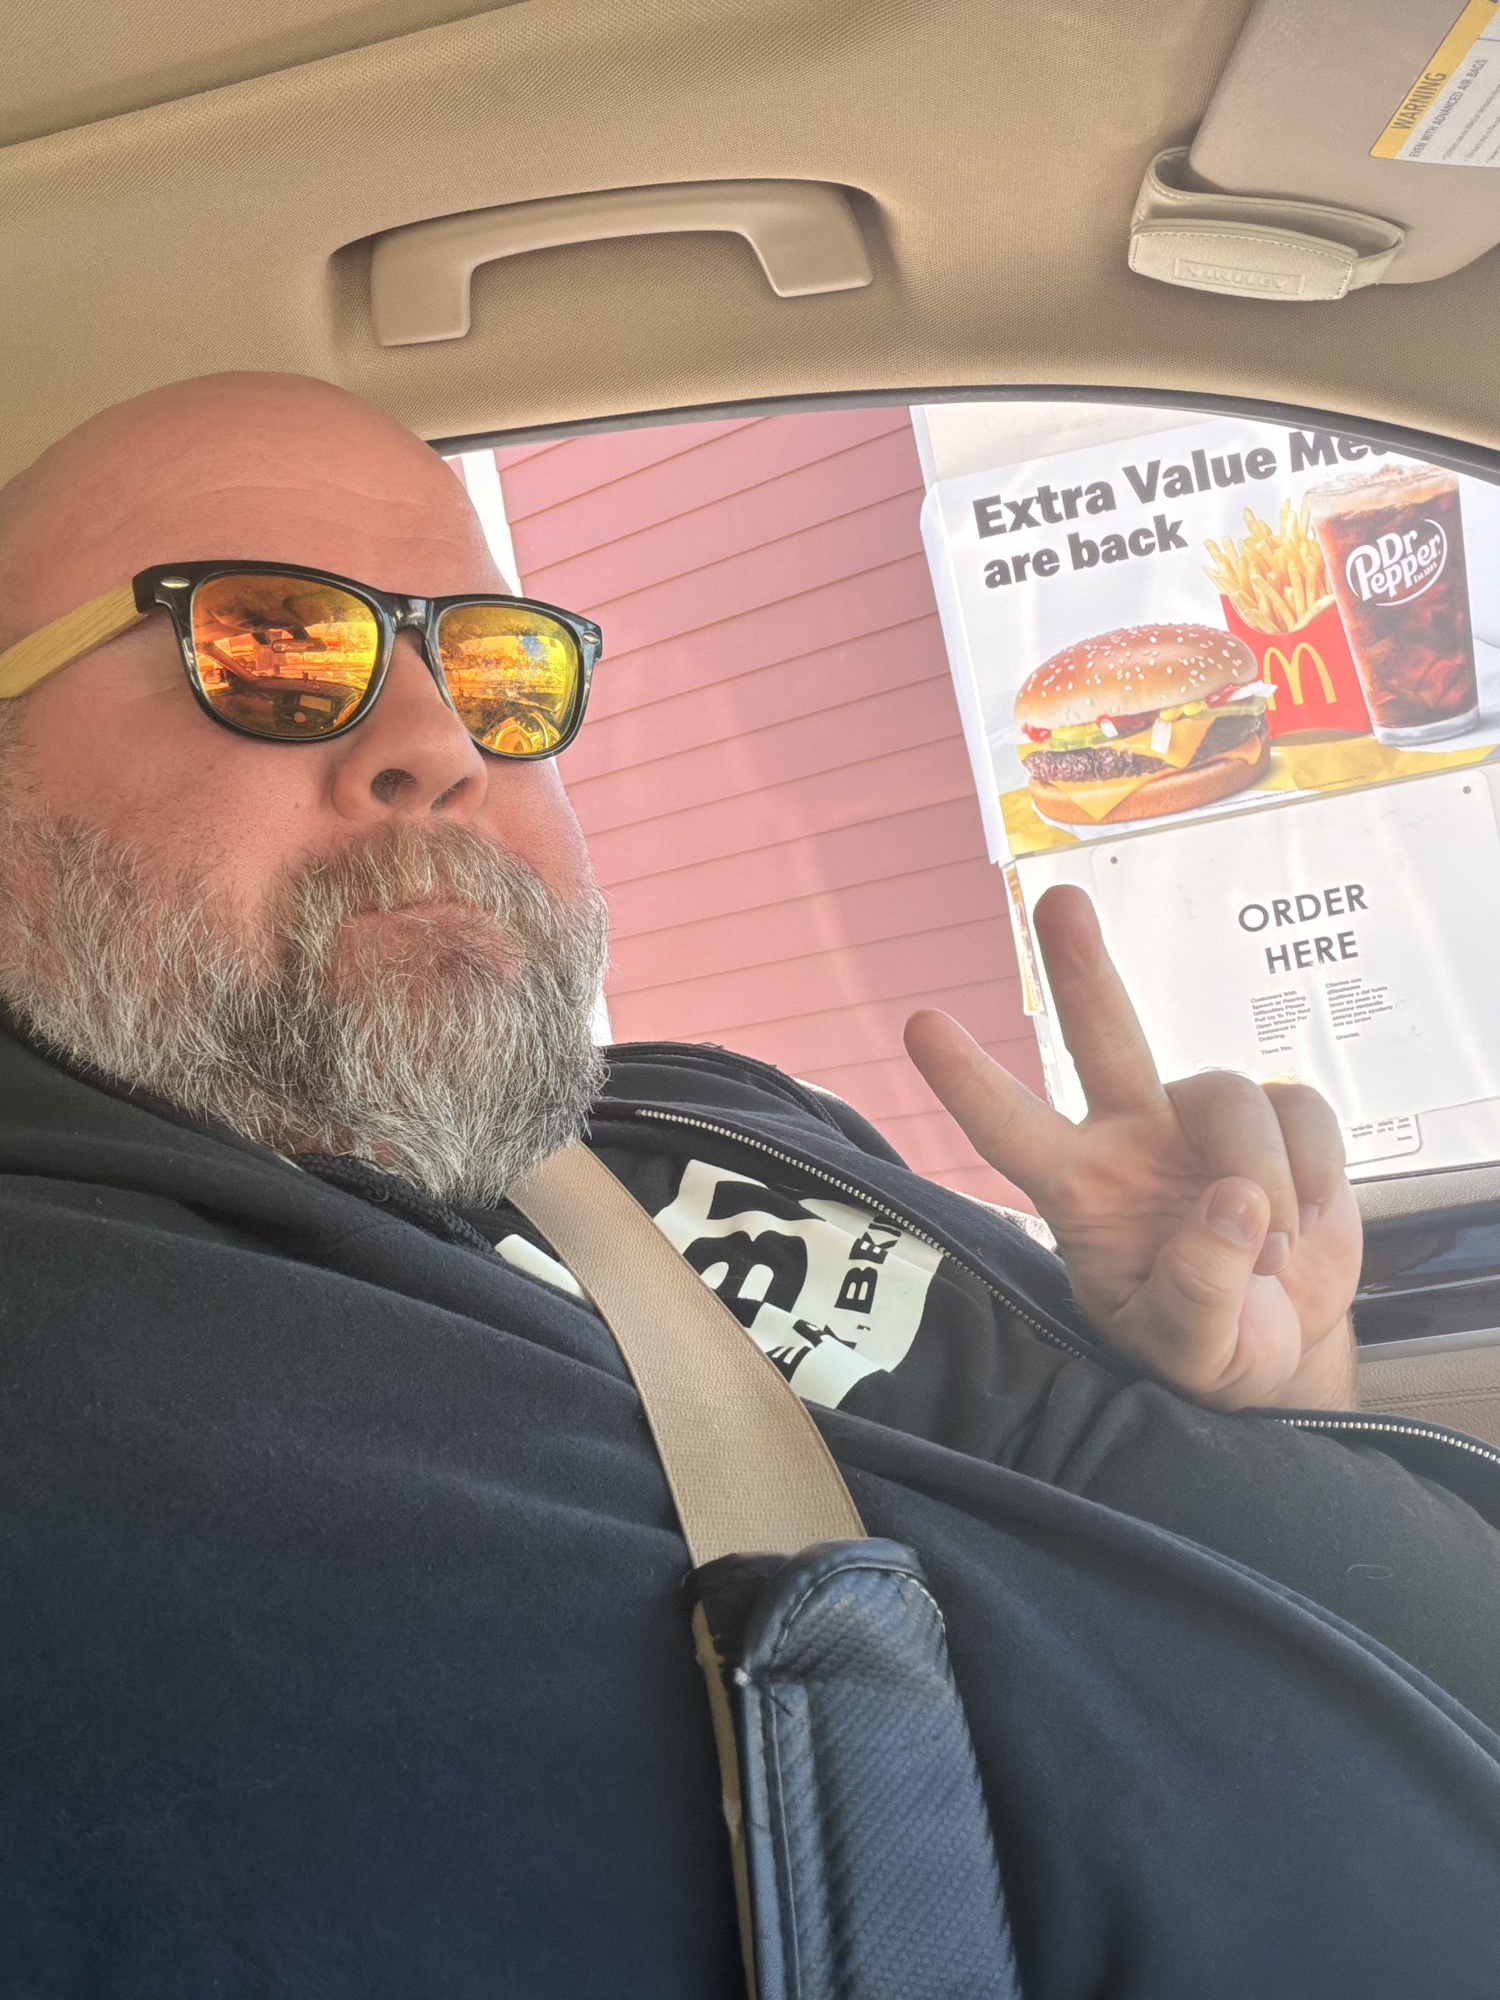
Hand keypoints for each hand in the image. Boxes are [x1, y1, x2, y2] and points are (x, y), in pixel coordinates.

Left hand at [904, 885, 1359, 1410]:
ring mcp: (1200, 1121)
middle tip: (1060, 902)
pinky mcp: (1277, 1115)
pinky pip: (1301, 1109)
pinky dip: (1315, 1173)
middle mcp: (1130, 1137)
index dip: (969, 1081)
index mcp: (1080, 1191)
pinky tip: (1305, 1221)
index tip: (920, 1025)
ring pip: (1229, 1097)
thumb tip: (1235, 1203)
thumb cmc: (1208, 1348)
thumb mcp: (1189, 1353)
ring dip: (1264, 1178)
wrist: (1284, 1348)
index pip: (1011, 1131)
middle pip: (1101, 1039)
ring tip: (1271, 1254)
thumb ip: (1200, 1293)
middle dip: (1083, 969)